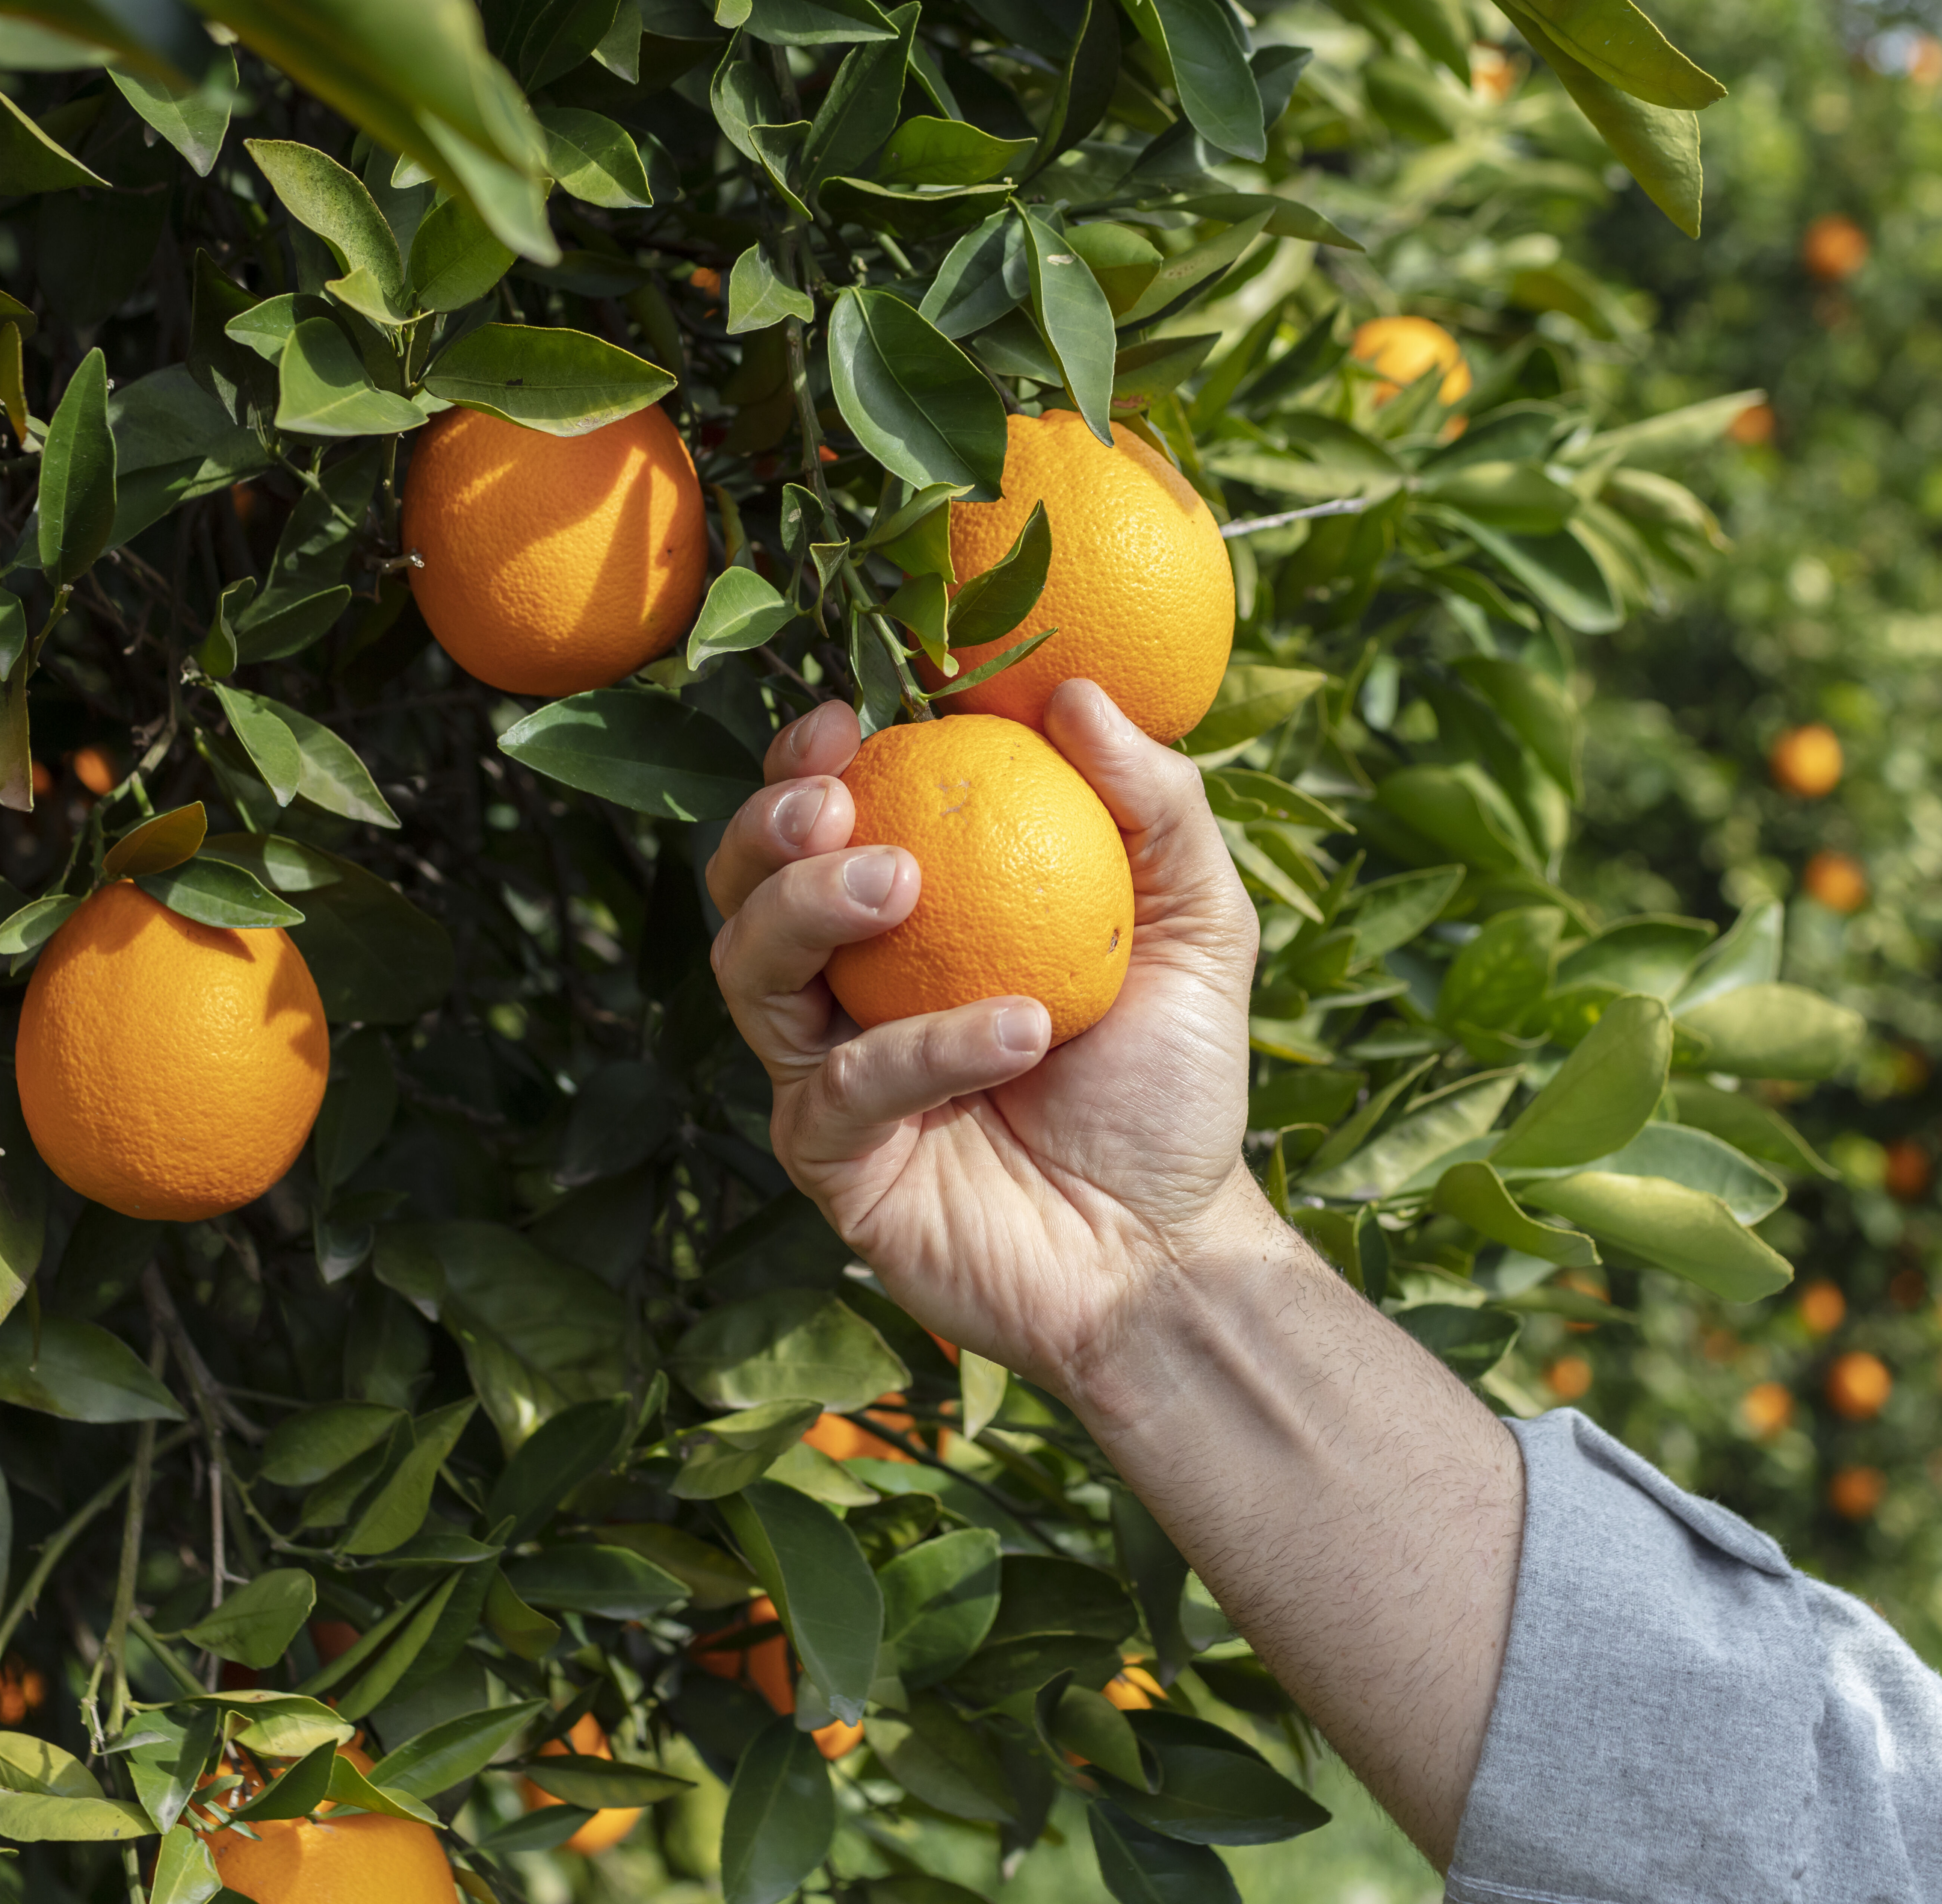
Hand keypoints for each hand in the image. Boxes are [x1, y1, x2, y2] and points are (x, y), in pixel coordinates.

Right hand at [705, 679, 1266, 1396]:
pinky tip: (1018, 1030)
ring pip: (751, 974)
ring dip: (813, 910)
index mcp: (910, 924)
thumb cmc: (1171, 1081)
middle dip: (768, 828)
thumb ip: (1153, 804)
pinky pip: (839, 1088)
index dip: (806, 761)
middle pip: (745, 889)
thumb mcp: (1196, 921)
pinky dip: (923, 1048)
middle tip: (837, 804)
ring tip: (903, 882)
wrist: (1167, 1248)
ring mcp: (828, 1077)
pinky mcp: (833, 1163)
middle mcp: (848, 992)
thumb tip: (1076, 693)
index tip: (849, 719)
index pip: (820, 824)